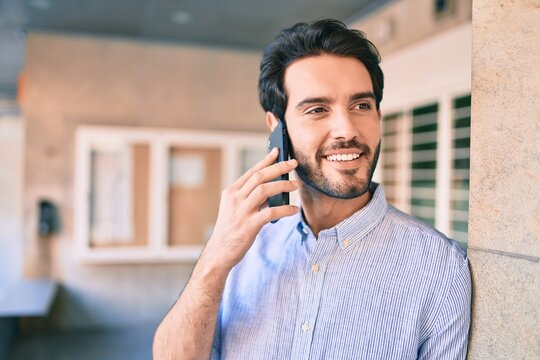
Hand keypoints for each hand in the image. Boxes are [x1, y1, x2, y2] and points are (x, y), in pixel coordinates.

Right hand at [199, 148, 298, 271]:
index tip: (278, 151)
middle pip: (260, 176)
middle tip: (293, 164)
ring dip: (283, 185)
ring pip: (265, 190)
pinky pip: (271, 213)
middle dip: (278, 168)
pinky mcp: (249, 225)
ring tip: (295, 185)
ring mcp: (241, 211)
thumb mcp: (236, 209)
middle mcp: (235, 198)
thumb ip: (252, 198)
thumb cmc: (231, 230)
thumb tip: (274, 189)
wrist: (219, 252)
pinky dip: (284, 209)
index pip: (251, 171)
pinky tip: (293, 209)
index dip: (266, 160)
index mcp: (231, 192)